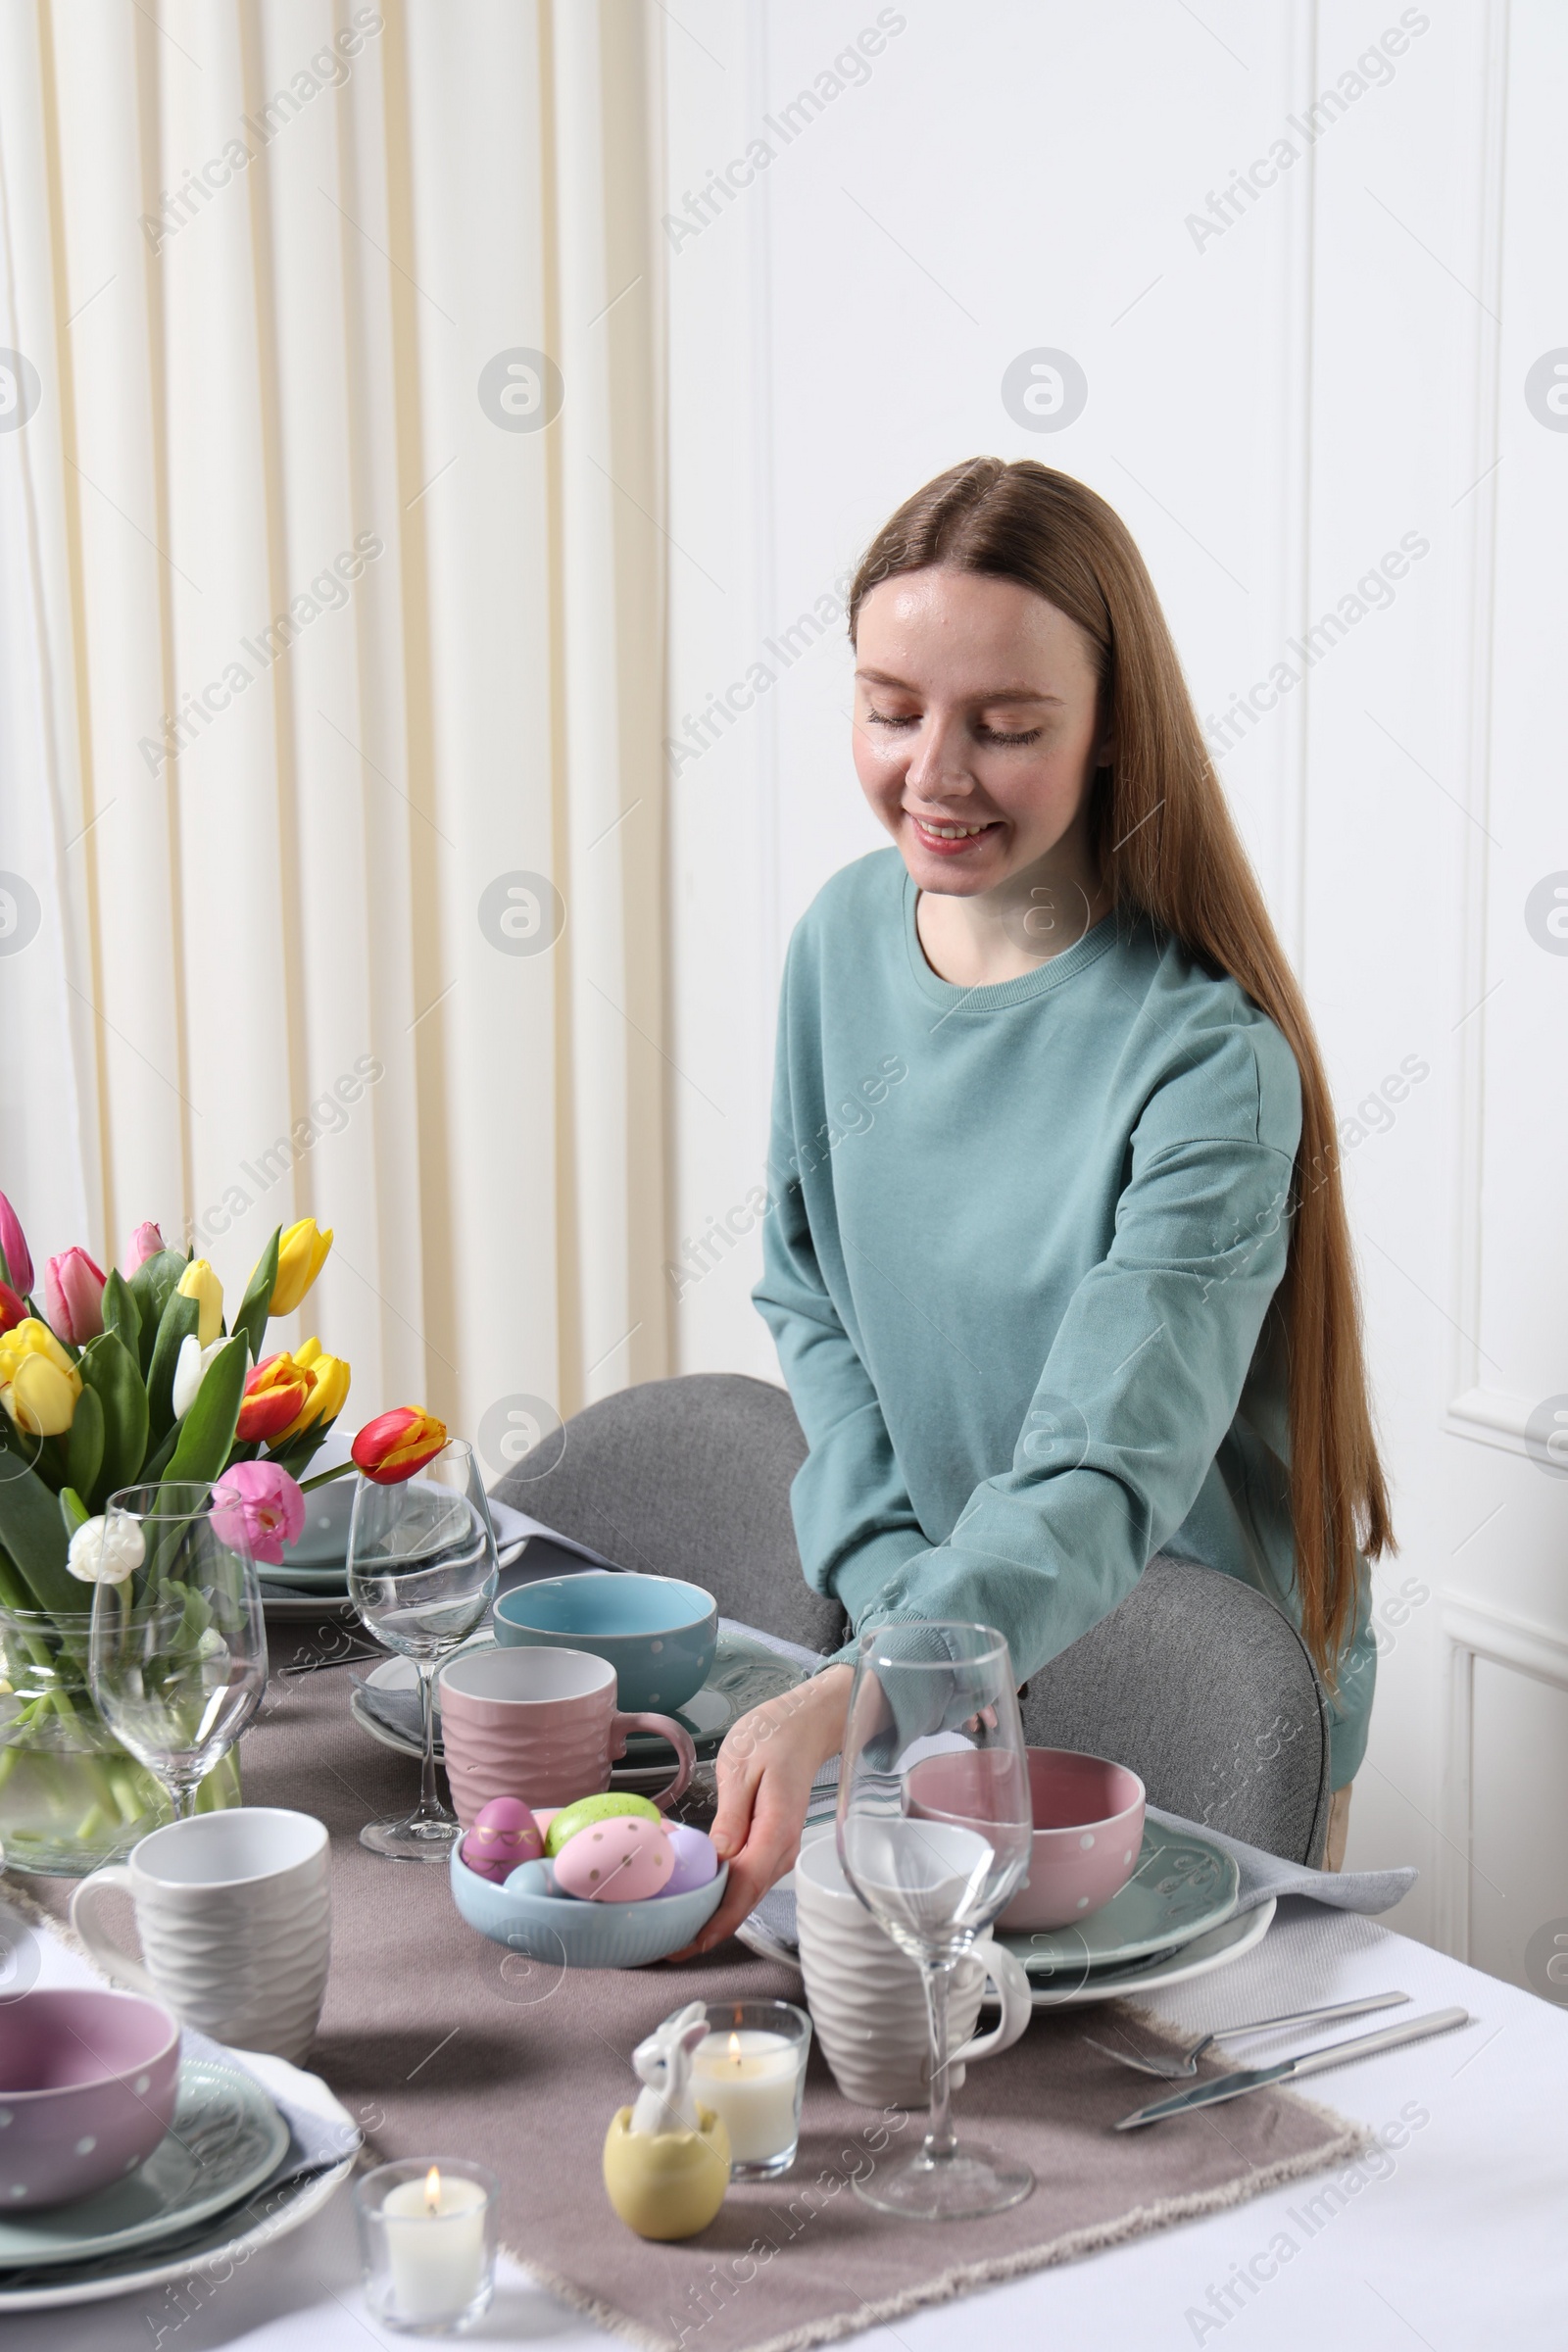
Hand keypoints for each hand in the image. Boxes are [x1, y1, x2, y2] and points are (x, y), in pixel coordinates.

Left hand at [667, 1664, 852, 1957]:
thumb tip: (717, 1860)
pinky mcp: (773, 1846)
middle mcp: (783, 1849)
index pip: (745, 1887)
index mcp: (776, 1830)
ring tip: (674, 1928)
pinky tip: (697, 1897)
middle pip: (745, 1900)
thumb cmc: (773, 1737)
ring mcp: (780, 1850)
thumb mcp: (742, 1768)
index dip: (717, 1920)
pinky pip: (748, 1878)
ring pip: (747, 1894)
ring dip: (714, 1914)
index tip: (688, 1943)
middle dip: (709, 1927)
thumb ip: (730, 1816)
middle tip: (667, 1947)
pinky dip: (723, 1894)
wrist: (806, 1724)